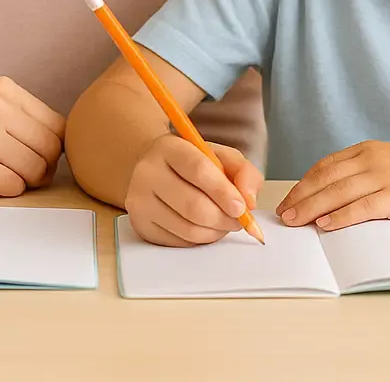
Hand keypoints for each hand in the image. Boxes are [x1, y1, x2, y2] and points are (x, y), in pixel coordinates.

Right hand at [0, 77, 64, 197]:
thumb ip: (15, 119)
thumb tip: (59, 147)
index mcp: (2, 89)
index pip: (57, 124)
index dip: (51, 149)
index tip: (33, 160)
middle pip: (52, 148)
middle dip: (41, 169)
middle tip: (17, 176)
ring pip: (35, 170)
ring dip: (21, 182)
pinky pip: (13, 187)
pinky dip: (4, 192)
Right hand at [125, 133, 263, 246]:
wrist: (156, 170)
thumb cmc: (193, 164)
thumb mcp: (221, 156)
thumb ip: (243, 172)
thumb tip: (249, 200)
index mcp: (169, 147)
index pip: (198, 169)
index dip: (223, 192)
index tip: (241, 207)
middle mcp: (148, 172)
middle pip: (193, 206)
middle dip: (224, 218)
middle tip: (239, 220)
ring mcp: (140, 201)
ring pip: (187, 228)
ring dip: (215, 232)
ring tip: (224, 223)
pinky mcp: (140, 225)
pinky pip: (178, 242)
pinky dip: (200, 239)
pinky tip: (205, 227)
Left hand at [276, 140, 389, 230]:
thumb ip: (367, 173)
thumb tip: (336, 196)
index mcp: (368, 150)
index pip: (326, 166)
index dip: (304, 183)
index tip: (289, 199)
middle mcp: (372, 159)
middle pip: (326, 179)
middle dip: (300, 197)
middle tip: (283, 215)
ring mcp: (385, 176)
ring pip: (338, 193)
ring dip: (311, 208)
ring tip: (295, 222)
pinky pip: (362, 207)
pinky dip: (341, 217)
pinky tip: (325, 225)